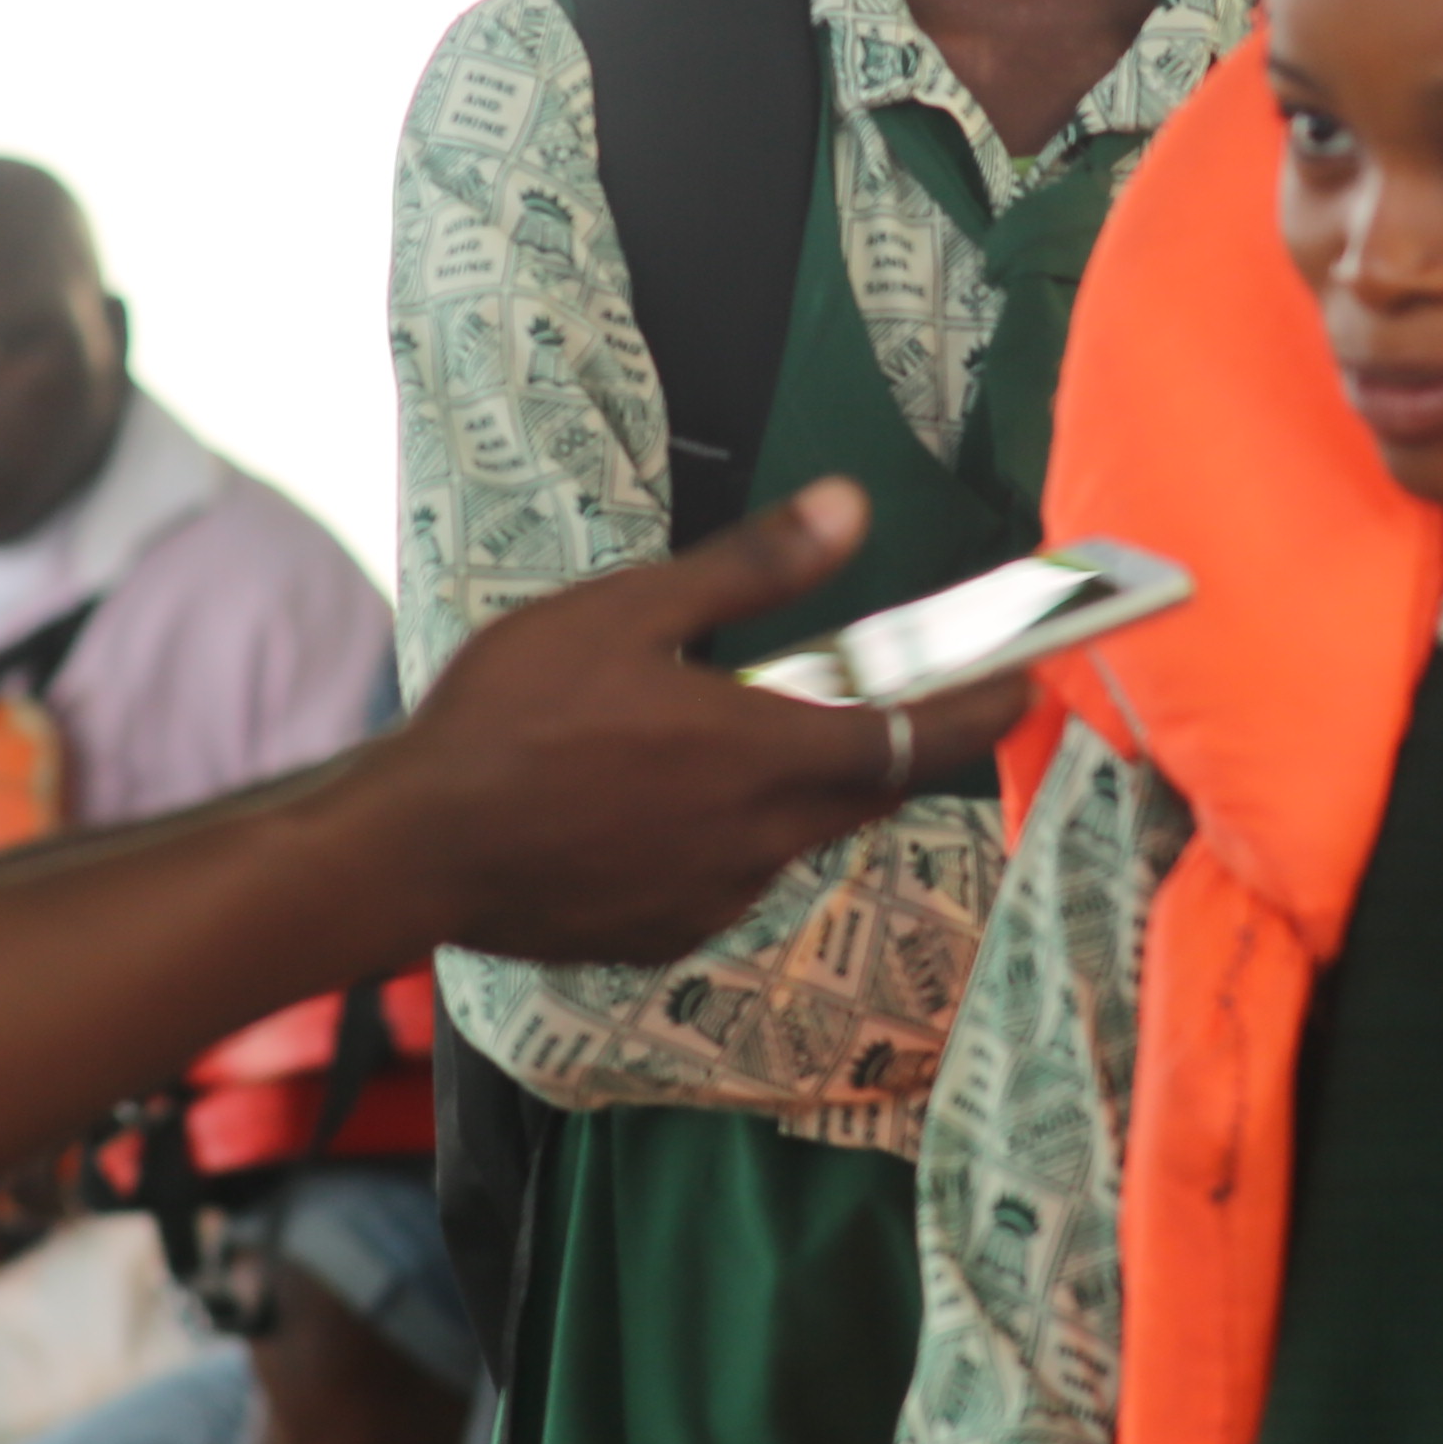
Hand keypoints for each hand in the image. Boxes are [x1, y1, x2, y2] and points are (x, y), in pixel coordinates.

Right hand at [362, 482, 1033, 964]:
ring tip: (713, 736)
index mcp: (762, 754)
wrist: (414, 848)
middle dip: (899, 744)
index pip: (918, 738)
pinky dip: (723, 834)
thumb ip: (752, 569)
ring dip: (790, 785)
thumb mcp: (627, 610)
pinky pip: (727, 875)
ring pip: (793, 833)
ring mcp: (715, 896)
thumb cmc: (507, 718)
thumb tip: (850, 509)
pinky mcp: (666, 934)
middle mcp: (759, 839)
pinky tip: (649, 801)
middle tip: (894, 698)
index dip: (984, 712)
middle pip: (870, 791)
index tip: (1028, 687)